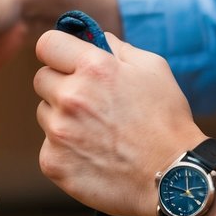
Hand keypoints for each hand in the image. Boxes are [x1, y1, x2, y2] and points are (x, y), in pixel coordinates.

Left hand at [33, 29, 204, 215]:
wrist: (173, 178)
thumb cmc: (166, 121)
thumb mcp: (153, 69)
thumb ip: (117, 48)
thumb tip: (93, 38)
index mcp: (93, 68)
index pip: (47, 44)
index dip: (57, 52)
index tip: (66, 62)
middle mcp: (70, 97)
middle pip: (42, 79)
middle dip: (61, 86)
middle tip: (91, 103)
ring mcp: (59, 132)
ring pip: (44, 113)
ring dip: (62, 118)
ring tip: (97, 132)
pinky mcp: (53, 162)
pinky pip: (48, 145)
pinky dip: (65, 149)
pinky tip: (93, 155)